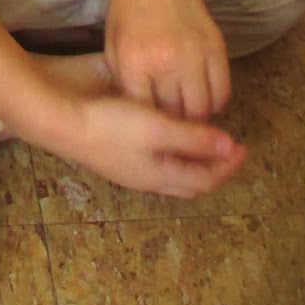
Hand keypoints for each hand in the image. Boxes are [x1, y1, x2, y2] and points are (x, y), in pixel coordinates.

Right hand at [64, 92, 245, 198]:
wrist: (60, 122)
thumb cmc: (111, 125)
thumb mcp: (158, 128)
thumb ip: (194, 139)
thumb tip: (230, 147)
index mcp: (160, 176)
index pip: (205, 180)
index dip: (227, 166)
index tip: (244, 147)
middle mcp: (147, 179)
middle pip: (189, 182)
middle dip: (213, 168)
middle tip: (229, 149)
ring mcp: (129, 169)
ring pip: (172, 174)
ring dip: (192, 162)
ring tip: (203, 142)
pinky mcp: (116, 155)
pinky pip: (156, 163)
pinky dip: (173, 153)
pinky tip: (168, 134)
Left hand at [105, 0, 230, 120]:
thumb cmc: (128, 11)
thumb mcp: (113, 48)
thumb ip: (126, 84)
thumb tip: (142, 118)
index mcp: (136, 62)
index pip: (146, 113)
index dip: (148, 127)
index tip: (149, 132)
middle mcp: (167, 61)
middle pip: (177, 116)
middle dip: (173, 128)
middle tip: (171, 131)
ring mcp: (195, 54)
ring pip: (203, 109)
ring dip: (196, 119)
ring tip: (187, 119)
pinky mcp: (216, 47)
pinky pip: (223, 90)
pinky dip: (214, 103)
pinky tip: (204, 101)